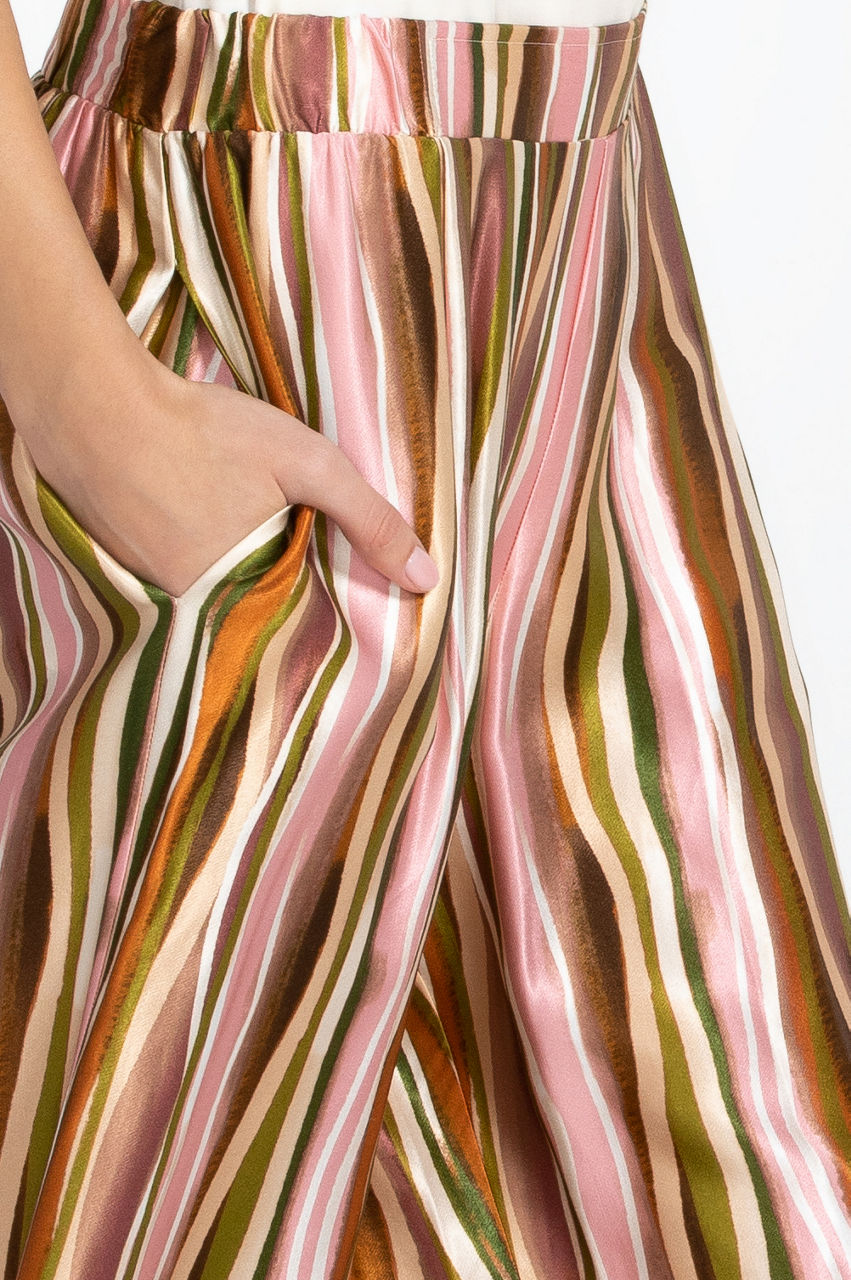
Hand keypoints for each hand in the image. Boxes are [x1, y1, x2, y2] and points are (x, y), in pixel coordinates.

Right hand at [15, 347, 439, 599]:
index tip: (322, 561)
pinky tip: (190, 508)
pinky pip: (175, 571)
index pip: (298, 614)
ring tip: (226, 510)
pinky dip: (189, 545)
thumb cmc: (206, 432)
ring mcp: (155, 592)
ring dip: (228, 559)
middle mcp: (197, 609)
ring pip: (215, 586)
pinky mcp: (126, 569)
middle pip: (255, 601)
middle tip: (263, 519)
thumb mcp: (307, 465)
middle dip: (272, 572)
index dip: (317, 590)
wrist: (97, 408)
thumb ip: (369, 520)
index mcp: (245, 594)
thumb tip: (428, 578)